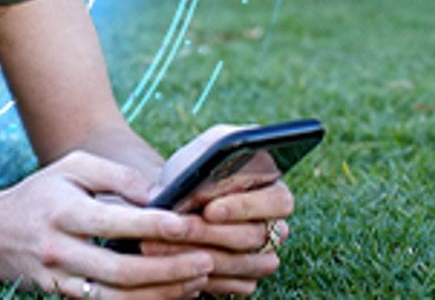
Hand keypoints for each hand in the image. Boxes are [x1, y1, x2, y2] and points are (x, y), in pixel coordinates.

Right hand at [0, 150, 213, 297]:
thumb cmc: (41, 194)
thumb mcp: (72, 168)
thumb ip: (116, 176)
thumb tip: (160, 195)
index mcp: (62, 212)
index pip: (114, 222)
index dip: (154, 225)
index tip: (188, 224)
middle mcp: (59, 250)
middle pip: (121, 270)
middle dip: (168, 268)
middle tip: (207, 259)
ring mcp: (60, 280)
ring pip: (117, 298)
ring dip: (162, 292)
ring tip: (197, 280)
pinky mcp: (64, 298)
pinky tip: (172, 293)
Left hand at [141, 126, 295, 296]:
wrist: (173, 201)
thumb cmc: (191, 172)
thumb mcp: (200, 152)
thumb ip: (212, 150)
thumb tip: (220, 166)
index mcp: (274, 190)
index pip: (277, 201)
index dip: (244, 207)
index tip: (209, 209)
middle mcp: (275, 225)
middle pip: (254, 236)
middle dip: (210, 232)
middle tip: (176, 227)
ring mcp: (264, 254)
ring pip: (242, 264)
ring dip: (197, 254)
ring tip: (157, 244)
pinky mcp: (247, 277)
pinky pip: (234, 284)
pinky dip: (201, 276)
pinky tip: (172, 265)